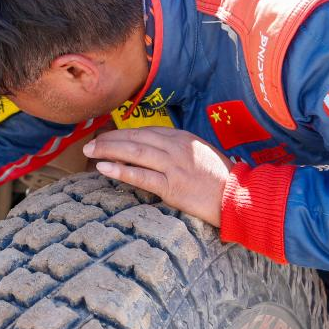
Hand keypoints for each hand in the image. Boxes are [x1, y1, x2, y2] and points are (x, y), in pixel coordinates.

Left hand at [82, 127, 231, 225]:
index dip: (122, 133)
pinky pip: (141, 176)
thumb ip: (177, 148)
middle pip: (135, 138)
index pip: (145, 131)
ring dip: (108, 150)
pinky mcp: (172, 187)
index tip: (106, 136)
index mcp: (182, 138)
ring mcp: (173, 166)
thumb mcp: (199, 153)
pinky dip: (121, 170)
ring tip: (90, 151)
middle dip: (109, 140)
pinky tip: (104, 168)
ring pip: (134, 153)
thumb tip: (153, 148)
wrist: (238, 197)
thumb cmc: (220, 177)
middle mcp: (175, 148)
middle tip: (90, 143)